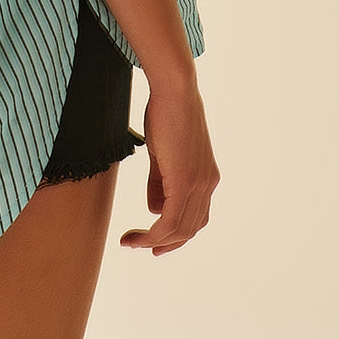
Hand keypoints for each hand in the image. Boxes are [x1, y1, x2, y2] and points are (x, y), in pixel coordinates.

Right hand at [120, 77, 219, 253]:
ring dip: (154, 241)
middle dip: (165, 243)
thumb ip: (160, 182)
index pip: (195, 217)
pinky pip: (170, 221)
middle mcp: (208, 184)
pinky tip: (136, 236)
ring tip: (131, 242)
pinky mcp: (186, 183)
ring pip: (180, 230)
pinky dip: (153, 234)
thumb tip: (154, 208)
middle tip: (140, 247)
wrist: (174, 91)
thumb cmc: (165, 113)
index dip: (176, 234)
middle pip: (189, 229)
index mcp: (206, 177)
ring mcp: (200, 185)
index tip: (153, 241)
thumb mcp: (162, 153)